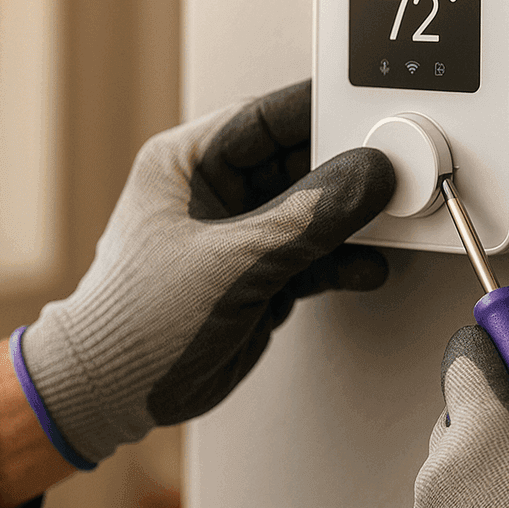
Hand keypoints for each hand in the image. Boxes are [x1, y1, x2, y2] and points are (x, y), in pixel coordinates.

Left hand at [20, 81, 394, 463]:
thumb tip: (366, 176)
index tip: (369, 113)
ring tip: (390, 221)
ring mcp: (240, 235)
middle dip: (348, 169)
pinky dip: (343, 262)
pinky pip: (314, 255)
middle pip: (300, 163)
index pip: (266, 118)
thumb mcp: (231, 259)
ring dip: (351, 220)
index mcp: (188, 162)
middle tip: (394, 170)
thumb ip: (306, 219)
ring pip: (313, 211)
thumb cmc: (134, 319)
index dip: (320, 113)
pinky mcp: (259, 275)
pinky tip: (368, 266)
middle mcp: (215, 192)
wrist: (113, 394)